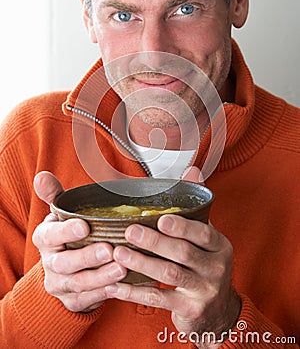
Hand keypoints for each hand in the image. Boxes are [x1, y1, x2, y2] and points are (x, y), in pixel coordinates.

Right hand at [32, 171, 126, 311]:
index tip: (84, 226)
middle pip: (65, 263)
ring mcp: (60, 285)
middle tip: (109, 249)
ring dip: (101, 277)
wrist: (64, 270)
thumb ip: (54, 194)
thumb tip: (42, 176)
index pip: (50, 235)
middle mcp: (50, 263)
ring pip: (79, 284)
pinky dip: (107, 292)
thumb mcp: (59, 214)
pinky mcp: (74, 301)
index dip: (66, 231)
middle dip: (87, 257)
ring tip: (122, 268)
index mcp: (45, 239)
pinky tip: (124, 284)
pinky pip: (90, 300)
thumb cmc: (67, 235)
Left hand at [105, 168, 239, 347]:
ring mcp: (204, 290)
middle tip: (130, 231)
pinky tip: (117, 285)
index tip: (161, 219)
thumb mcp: (207, 237)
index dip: (182, 226)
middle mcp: (216, 268)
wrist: (217, 311)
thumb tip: (192, 170)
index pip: (203, 233)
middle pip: (183, 252)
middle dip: (154, 241)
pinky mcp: (190, 310)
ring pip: (170, 274)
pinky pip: (159, 299)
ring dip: (141, 263)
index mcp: (219, 246)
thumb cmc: (206, 265)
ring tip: (119, 253)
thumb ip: (196, 206)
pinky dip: (135, 292)